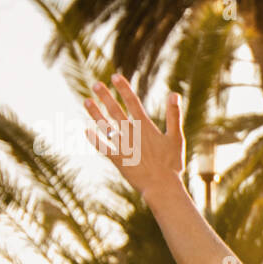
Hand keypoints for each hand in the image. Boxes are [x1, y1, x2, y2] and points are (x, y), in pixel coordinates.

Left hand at [84, 75, 184, 197]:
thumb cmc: (172, 163)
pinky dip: (94, 139)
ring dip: (95, 113)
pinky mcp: (117, 159)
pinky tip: (86, 131)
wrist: (161, 186)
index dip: (124, 89)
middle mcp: (131, 133)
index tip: (115, 76)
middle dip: (105, 96)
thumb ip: (174, 115)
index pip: (133, 102)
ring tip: (86, 101)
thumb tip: (174, 93)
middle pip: (115, 110)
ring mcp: (122, 146)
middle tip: (96, 84)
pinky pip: (102, 146)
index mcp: (145, 127)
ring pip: (105, 125)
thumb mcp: (176, 137)